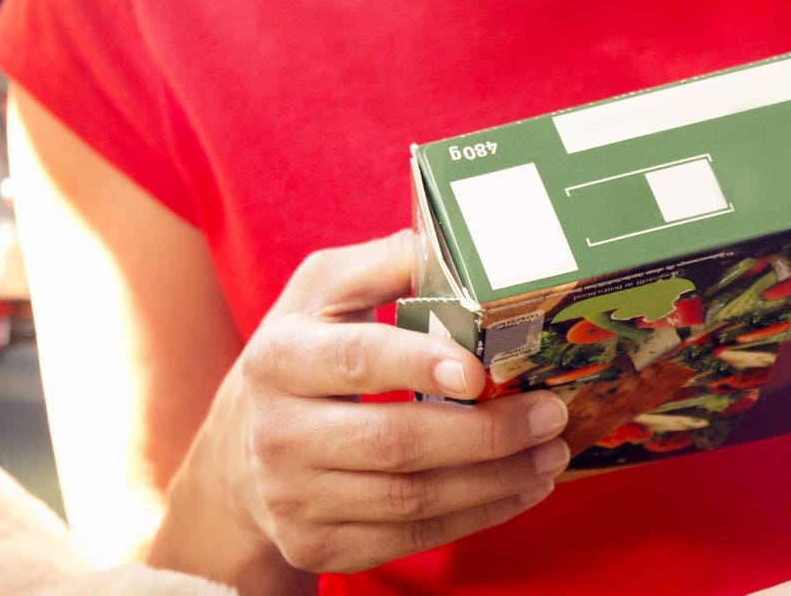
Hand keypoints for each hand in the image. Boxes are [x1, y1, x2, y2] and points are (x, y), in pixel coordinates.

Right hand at [187, 231, 569, 576]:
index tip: (481, 371)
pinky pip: (410, 539)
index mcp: (280, 357)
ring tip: (551, 451)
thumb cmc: (301, 353)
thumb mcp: (322, 291)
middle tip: (550, 413)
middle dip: (486, 433)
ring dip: (496, 479)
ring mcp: (294, 498)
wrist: (238, 454)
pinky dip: (476, 517)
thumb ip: (386, 263)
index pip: (356, 360)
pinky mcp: (315, 545)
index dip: (419, 365)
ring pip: (411, 500)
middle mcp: (277, 434)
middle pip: (395, 443)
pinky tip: (519, 488)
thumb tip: (459, 245)